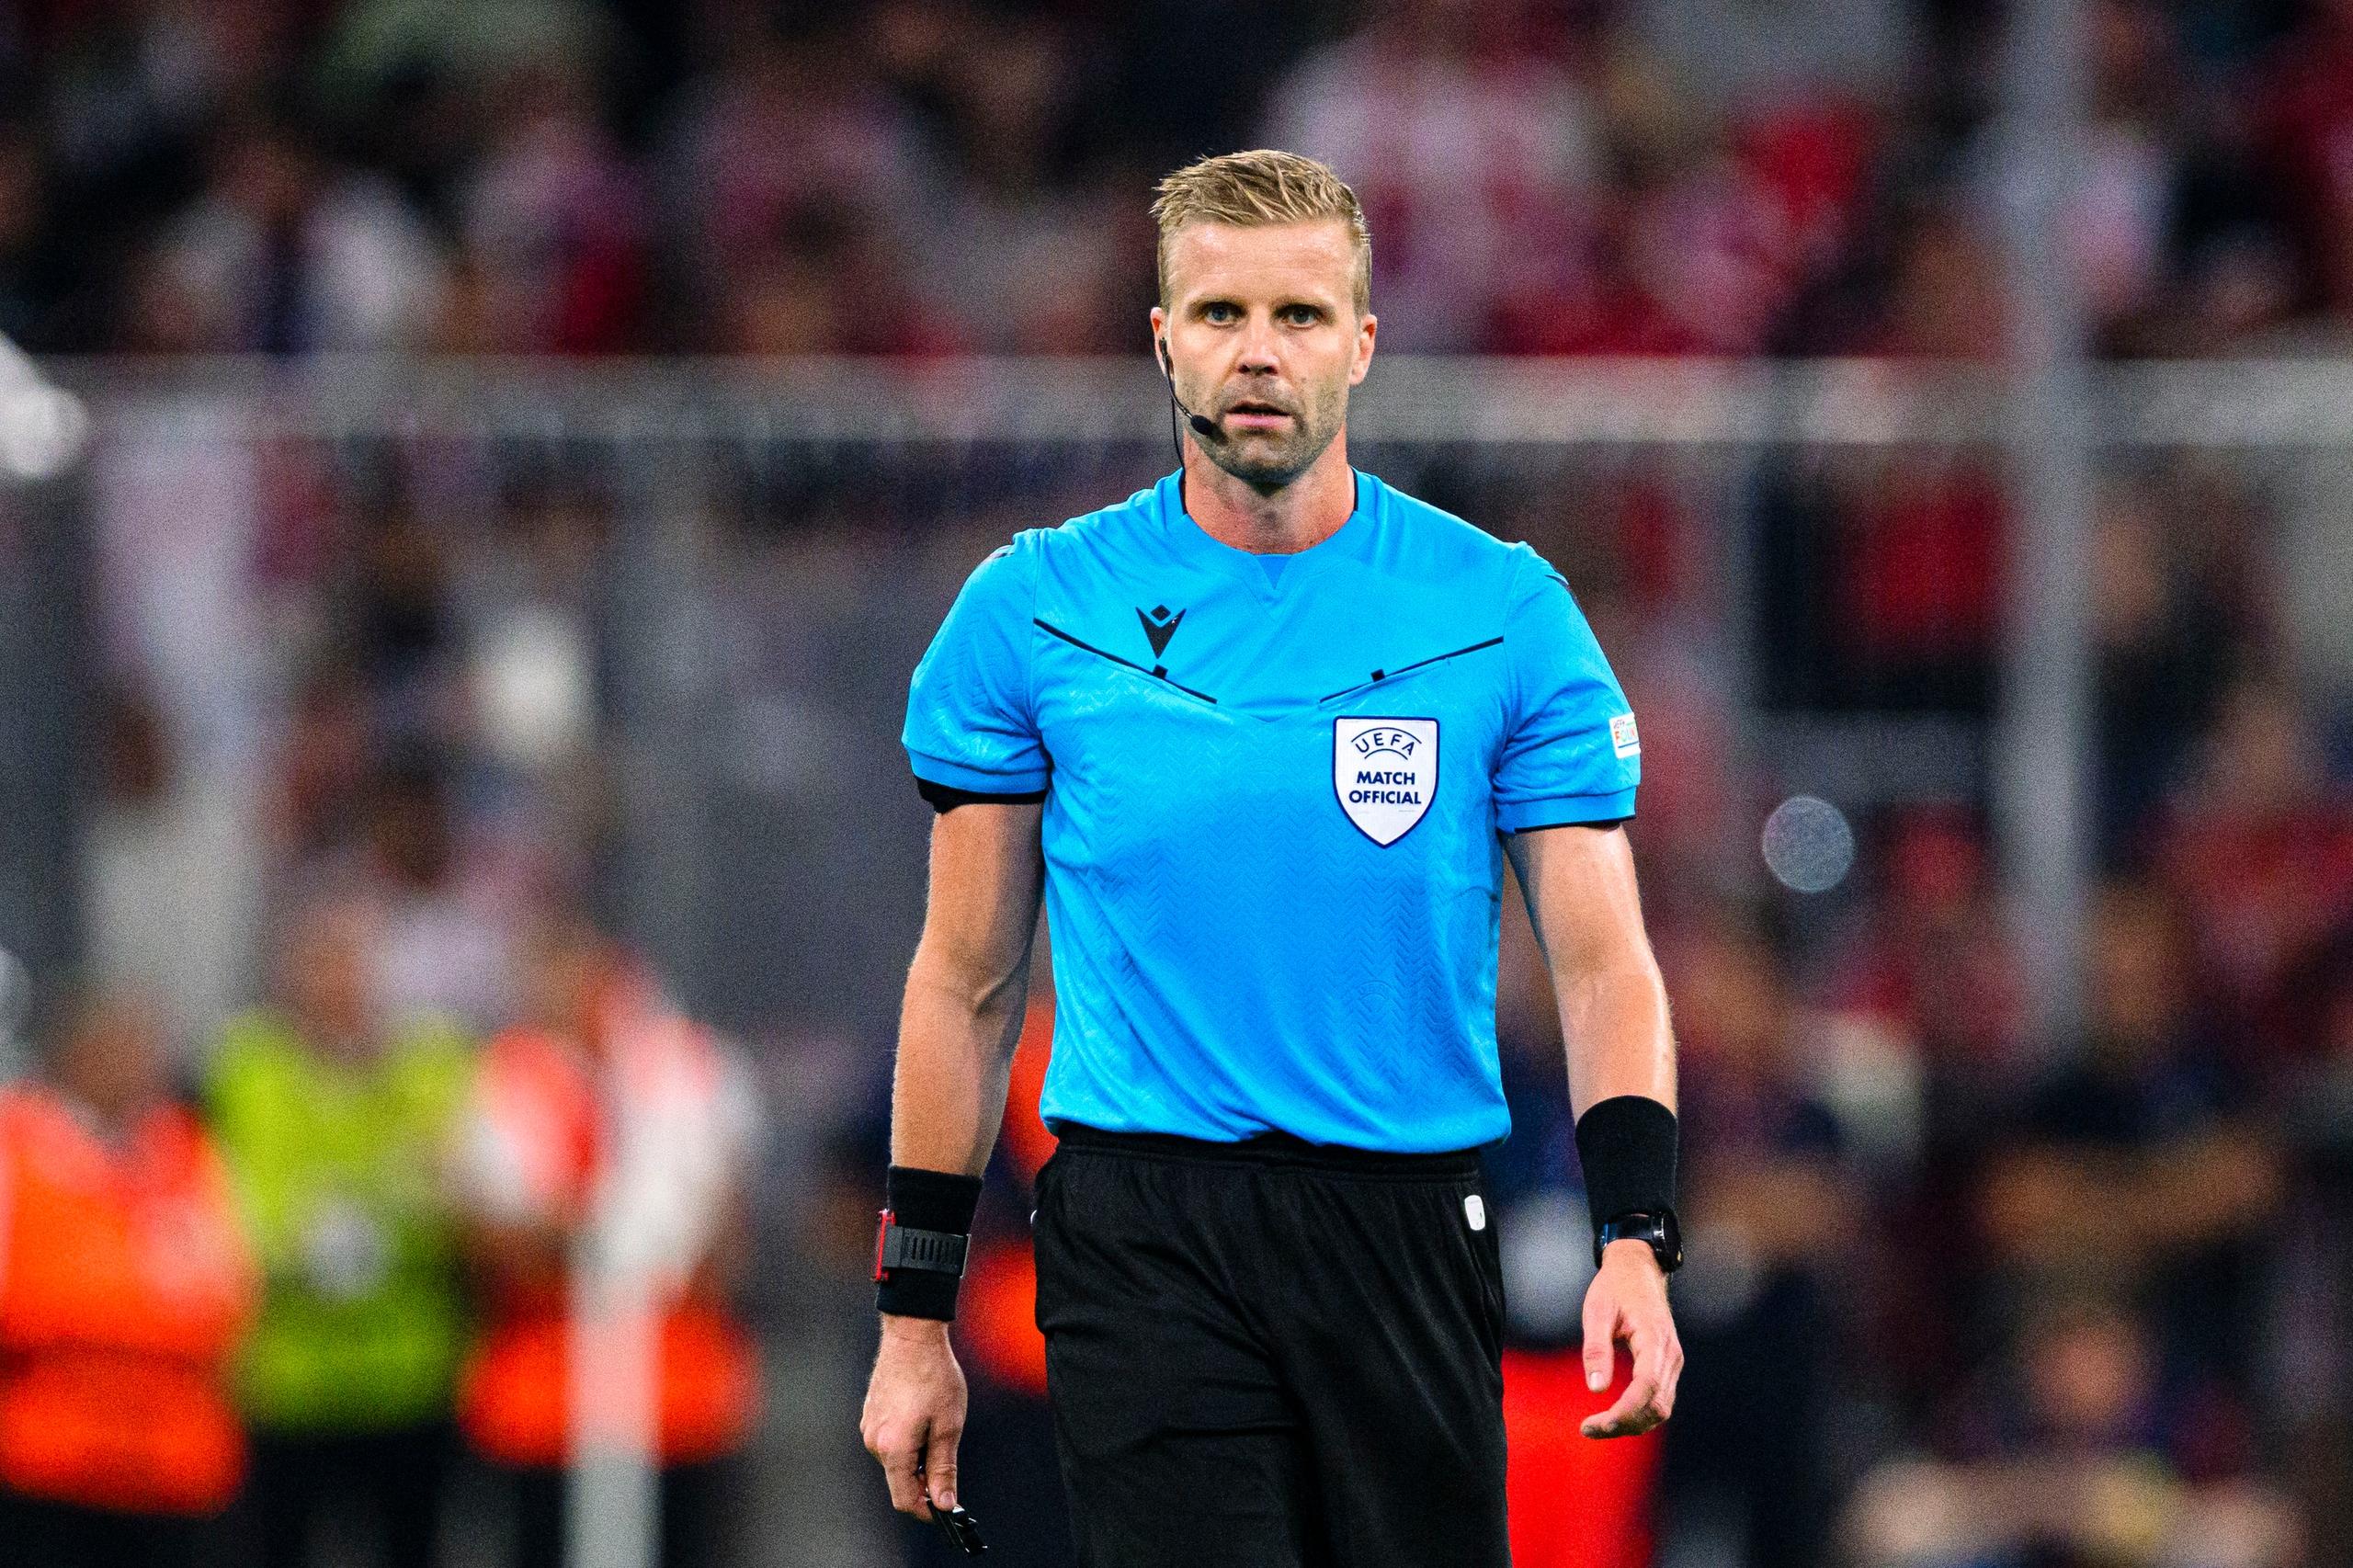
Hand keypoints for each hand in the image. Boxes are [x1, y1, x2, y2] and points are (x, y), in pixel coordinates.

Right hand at [861, 1315, 968, 1515]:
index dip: (925, 1510)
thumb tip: (944, 1503)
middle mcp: (874, 1442)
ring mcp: (869, 1427)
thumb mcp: (948, 1425)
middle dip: (924, 1480)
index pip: (904, 1498)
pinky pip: (888, 1441)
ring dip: (916, 1458)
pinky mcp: (870, 1414)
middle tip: (947, 1460)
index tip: (945, 1508)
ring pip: (894, 1460)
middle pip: (899, 1480)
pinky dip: (906, 1441)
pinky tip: (922, 1417)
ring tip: (936, 1427)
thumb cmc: (934, 1377)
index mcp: (893, 1449)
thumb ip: (944, 1468)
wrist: (912, 1336)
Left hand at [1579, 1239, 1681, 1437]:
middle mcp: (1670, 1355)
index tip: (1595, 1424)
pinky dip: (1640, 1414)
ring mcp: (1673, 1362)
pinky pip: (1660, 1400)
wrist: (1638, 1270)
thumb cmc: (1614, 1288)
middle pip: (1655, 1406)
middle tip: (1588, 1429)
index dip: (1623, 1412)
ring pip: (1661, 1408)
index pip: (1646, 1388)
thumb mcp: (1597, 1312)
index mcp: (1654, 1340)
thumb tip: (1595, 1389)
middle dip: (1624, 1424)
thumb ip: (1596, 1349)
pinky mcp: (1668, 1366)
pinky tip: (1615, 1416)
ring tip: (1597, 1427)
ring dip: (1632, 1424)